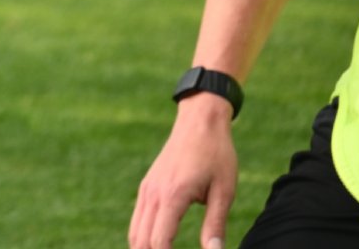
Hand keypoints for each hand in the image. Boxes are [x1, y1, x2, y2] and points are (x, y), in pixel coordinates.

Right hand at [129, 96, 237, 248]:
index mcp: (173, 195)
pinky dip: (143, 237)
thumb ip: (216, 225)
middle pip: (140, 241)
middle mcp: (154, 193)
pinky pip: (138, 219)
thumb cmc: (217, 154)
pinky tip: (159, 245)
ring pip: (134, 232)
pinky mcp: (147, 186)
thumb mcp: (224, 191)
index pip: (159, 241)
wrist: (199, 121)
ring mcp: (147, 189)